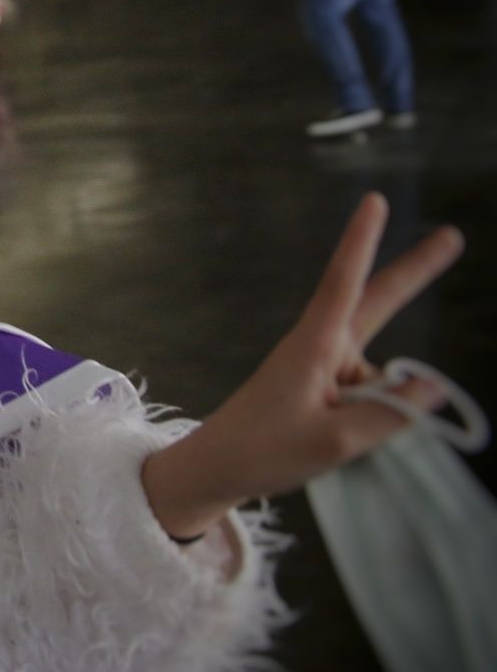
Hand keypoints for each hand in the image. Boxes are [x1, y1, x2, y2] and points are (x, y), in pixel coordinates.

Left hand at [141, 194, 463, 539]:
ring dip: (373, 410)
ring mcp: (323, 366)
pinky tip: (329, 440)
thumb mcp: (336, 441)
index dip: (361, 241)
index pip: (344, 282)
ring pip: (378, 379)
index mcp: (314, 344)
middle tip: (453, 236)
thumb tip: (430, 386)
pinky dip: (364, 420)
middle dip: (414, 272)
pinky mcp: (323, 386)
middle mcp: (321, 346)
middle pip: (376, 303)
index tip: (374, 201)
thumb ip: (390, 413)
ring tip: (318, 438)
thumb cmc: (265, 451)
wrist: (217, 469)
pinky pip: (365, 397)